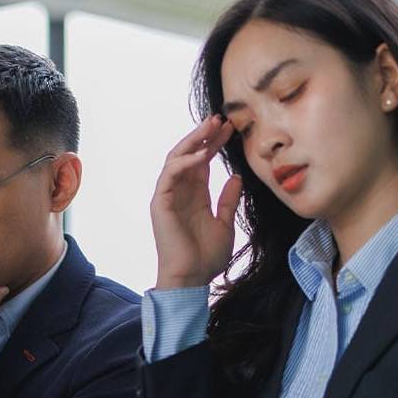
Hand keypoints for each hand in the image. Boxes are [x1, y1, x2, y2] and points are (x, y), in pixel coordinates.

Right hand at [150, 116, 242, 288]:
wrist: (191, 278)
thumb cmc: (206, 257)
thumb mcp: (225, 223)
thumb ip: (228, 200)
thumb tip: (237, 177)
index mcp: (194, 196)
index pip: (203, 162)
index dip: (215, 144)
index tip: (231, 129)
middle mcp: (179, 192)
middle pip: (189, 155)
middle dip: (204, 136)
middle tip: (221, 119)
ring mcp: (168, 196)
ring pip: (176, 159)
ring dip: (193, 142)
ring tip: (210, 128)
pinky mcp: (160, 203)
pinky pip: (169, 175)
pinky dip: (184, 163)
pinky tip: (201, 155)